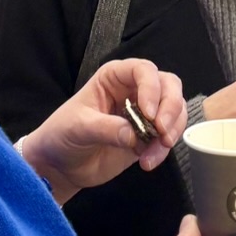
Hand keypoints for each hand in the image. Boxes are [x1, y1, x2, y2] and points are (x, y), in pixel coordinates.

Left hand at [19, 58, 186, 203]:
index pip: (143, 70)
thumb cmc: (62, 135)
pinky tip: (148, 162)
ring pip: (175, 110)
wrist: (60, 165)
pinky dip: (164, 149)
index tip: (149, 113)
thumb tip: (134, 135)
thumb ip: (106, 128)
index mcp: (114, 77)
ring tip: (155, 150)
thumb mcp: (78, 128)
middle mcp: (133, 90)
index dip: (151, 88)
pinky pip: (168, 136)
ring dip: (172, 130)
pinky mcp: (148, 136)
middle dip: (171, 107)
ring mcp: (144, 113)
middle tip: (162, 131)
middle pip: (168, 85)